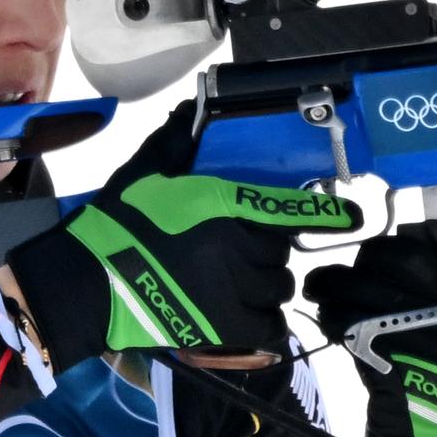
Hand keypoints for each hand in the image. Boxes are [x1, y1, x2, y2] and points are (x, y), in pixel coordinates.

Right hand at [7, 100, 361, 371]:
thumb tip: (195, 109)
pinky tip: (245, 316)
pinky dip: (263, 322)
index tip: (351, 216)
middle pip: (279, 253)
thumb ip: (175, 142)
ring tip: (241, 286)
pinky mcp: (219, 327)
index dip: (323, 214)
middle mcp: (233, 249)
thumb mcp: (142, 173)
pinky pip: (267, 327)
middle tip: (241, 253)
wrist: (85, 284)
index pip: (285, 209)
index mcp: (220, 207)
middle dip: (267, 252)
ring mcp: (229, 291)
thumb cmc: (113, 224)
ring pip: (278, 289)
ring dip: (266, 287)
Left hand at [304, 220, 436, 436]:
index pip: (428, 249)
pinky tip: (327, 321)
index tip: (372, 255)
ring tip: (320, 291)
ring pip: (365, 287)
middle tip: (337, 273)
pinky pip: (350, 322)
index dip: (389, 248)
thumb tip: (395, 251)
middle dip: (360, 261)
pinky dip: (331, 317)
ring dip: (332, 285)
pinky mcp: (390, 354)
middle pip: (396, 260)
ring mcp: (422, 333)